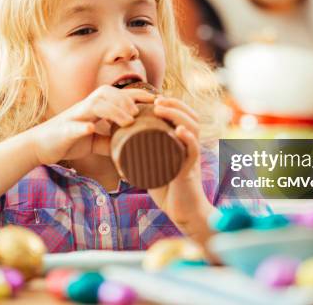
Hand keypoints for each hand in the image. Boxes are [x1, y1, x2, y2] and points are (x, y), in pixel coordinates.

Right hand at [30, 85, 154, 164]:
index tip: (157, 100)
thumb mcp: (95, 142)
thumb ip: (112, 142)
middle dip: (126, 101)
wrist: (40, 146)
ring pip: (94, 105)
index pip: (119, 94)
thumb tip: (134, 148)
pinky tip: (91, 129)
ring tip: (127, 122)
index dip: (138, 95)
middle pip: (107, 93)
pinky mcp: (64, 130)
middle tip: (139, 115)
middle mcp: (86, 107)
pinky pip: (73, 126)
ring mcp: (74, 117)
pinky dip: (82, 127)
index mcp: (95, 108)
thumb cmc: (69, 140)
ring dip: (113, 111)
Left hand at [148, 96, 215, 241]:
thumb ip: (143, 159)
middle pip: (191, 118)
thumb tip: (119, 151)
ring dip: (178, 115)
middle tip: (157, 100)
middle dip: (175, 105)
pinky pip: (193, 152)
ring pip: (193, 129)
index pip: (185, 117)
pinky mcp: (190, 172)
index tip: (156, 98)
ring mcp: (192, 158)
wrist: (183, 214)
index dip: (174, 104)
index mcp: (184, 145)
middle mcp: (191, 148)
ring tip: (162, 108)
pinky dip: (188, 140)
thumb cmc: (169, 191)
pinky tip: (179, 131)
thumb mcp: (154, 168)